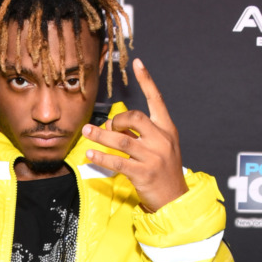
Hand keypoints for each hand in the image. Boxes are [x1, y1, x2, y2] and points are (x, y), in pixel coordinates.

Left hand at [82, 58, 186, 211]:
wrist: (175, 199)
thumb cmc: (165, 170)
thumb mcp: (161, 147)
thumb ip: (142, 133)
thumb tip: (115, 126)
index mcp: (167, 129)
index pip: (157, 100)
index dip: (147, 80)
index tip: (137, 63)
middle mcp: (161, 140)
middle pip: (135, 118)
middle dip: (116, 119)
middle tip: (107, 126)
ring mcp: (153, 157)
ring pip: (121, 141)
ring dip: (100, 136)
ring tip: (86, 133)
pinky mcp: (143, 173)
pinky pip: (117, 162)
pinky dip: (101, 157)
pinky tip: (90, 154)